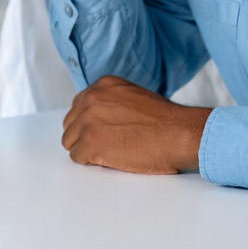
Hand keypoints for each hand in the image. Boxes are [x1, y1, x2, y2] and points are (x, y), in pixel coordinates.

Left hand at [62, 76, 210, 174]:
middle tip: (104, 146)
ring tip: (108, 154)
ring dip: (85, 150)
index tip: (100, 131)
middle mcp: (92, 98)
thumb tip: (104, 117)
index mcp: (103, 85)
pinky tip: (110, 161)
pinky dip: (90, 163)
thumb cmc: (165, 121)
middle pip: (70, 123)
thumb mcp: (134, 96)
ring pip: (69, 141)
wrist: (178, 133)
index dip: (88, 122)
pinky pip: (77, 157)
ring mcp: (89, 120)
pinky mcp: (90, 142)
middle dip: (83, 136)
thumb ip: (114, 102)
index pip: (78, 105)